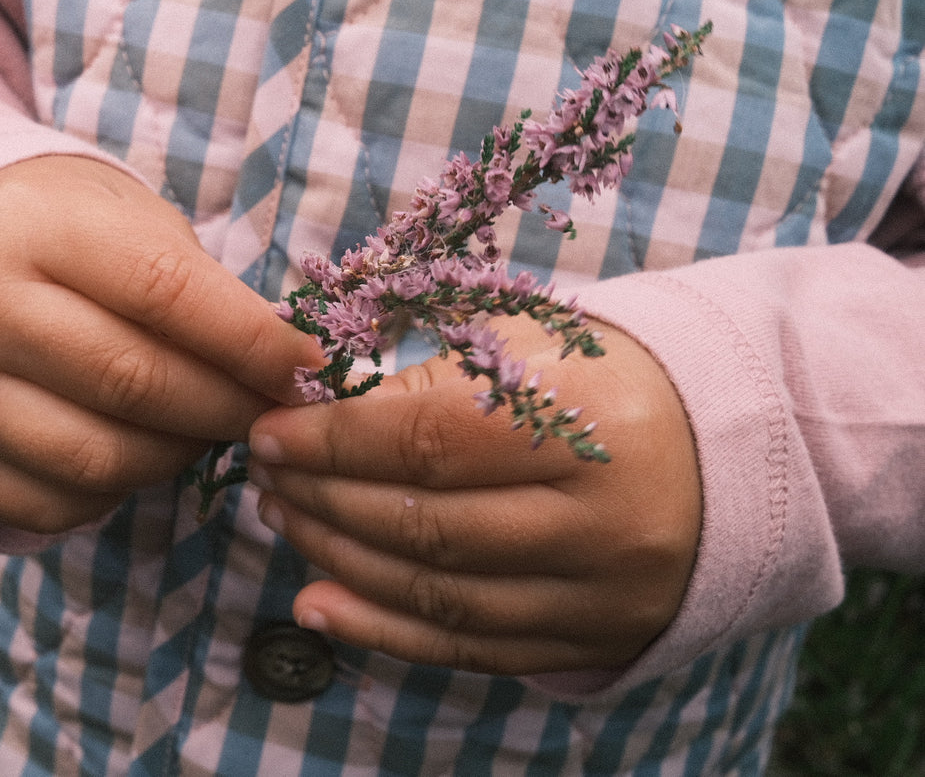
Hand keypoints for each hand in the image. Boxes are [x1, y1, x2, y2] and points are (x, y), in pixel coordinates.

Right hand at [0, 156, 322, 532]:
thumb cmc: (56, 229)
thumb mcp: (123, 219)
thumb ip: (198, 289)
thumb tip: (286, 373)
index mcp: (32, 226)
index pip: (164, 292)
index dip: (250, 342)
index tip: (309, 369)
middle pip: (133, 383)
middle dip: (227, 408)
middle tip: (273, 414)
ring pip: (95, 457)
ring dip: (177, 457)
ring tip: (205, 432)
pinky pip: (49, 503)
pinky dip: (113, 494)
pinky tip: (135, 455)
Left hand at [247, 317, 701, 675]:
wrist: (728, 454)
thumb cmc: (606, 382)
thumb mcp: (533, 345)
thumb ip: (430, 370)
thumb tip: (315, 397)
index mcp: (589, 421)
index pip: (432, 440)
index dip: (335, 439)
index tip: (270, 429)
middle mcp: (601, 518)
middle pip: (429, 524)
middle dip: (325, 498)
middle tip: (267, 473)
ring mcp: (599, 593)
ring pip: (439, 593)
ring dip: (339, 559)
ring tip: (283, 517)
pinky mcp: (591, 641)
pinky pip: (468, 649)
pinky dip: (381, 631)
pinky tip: (316, 603)